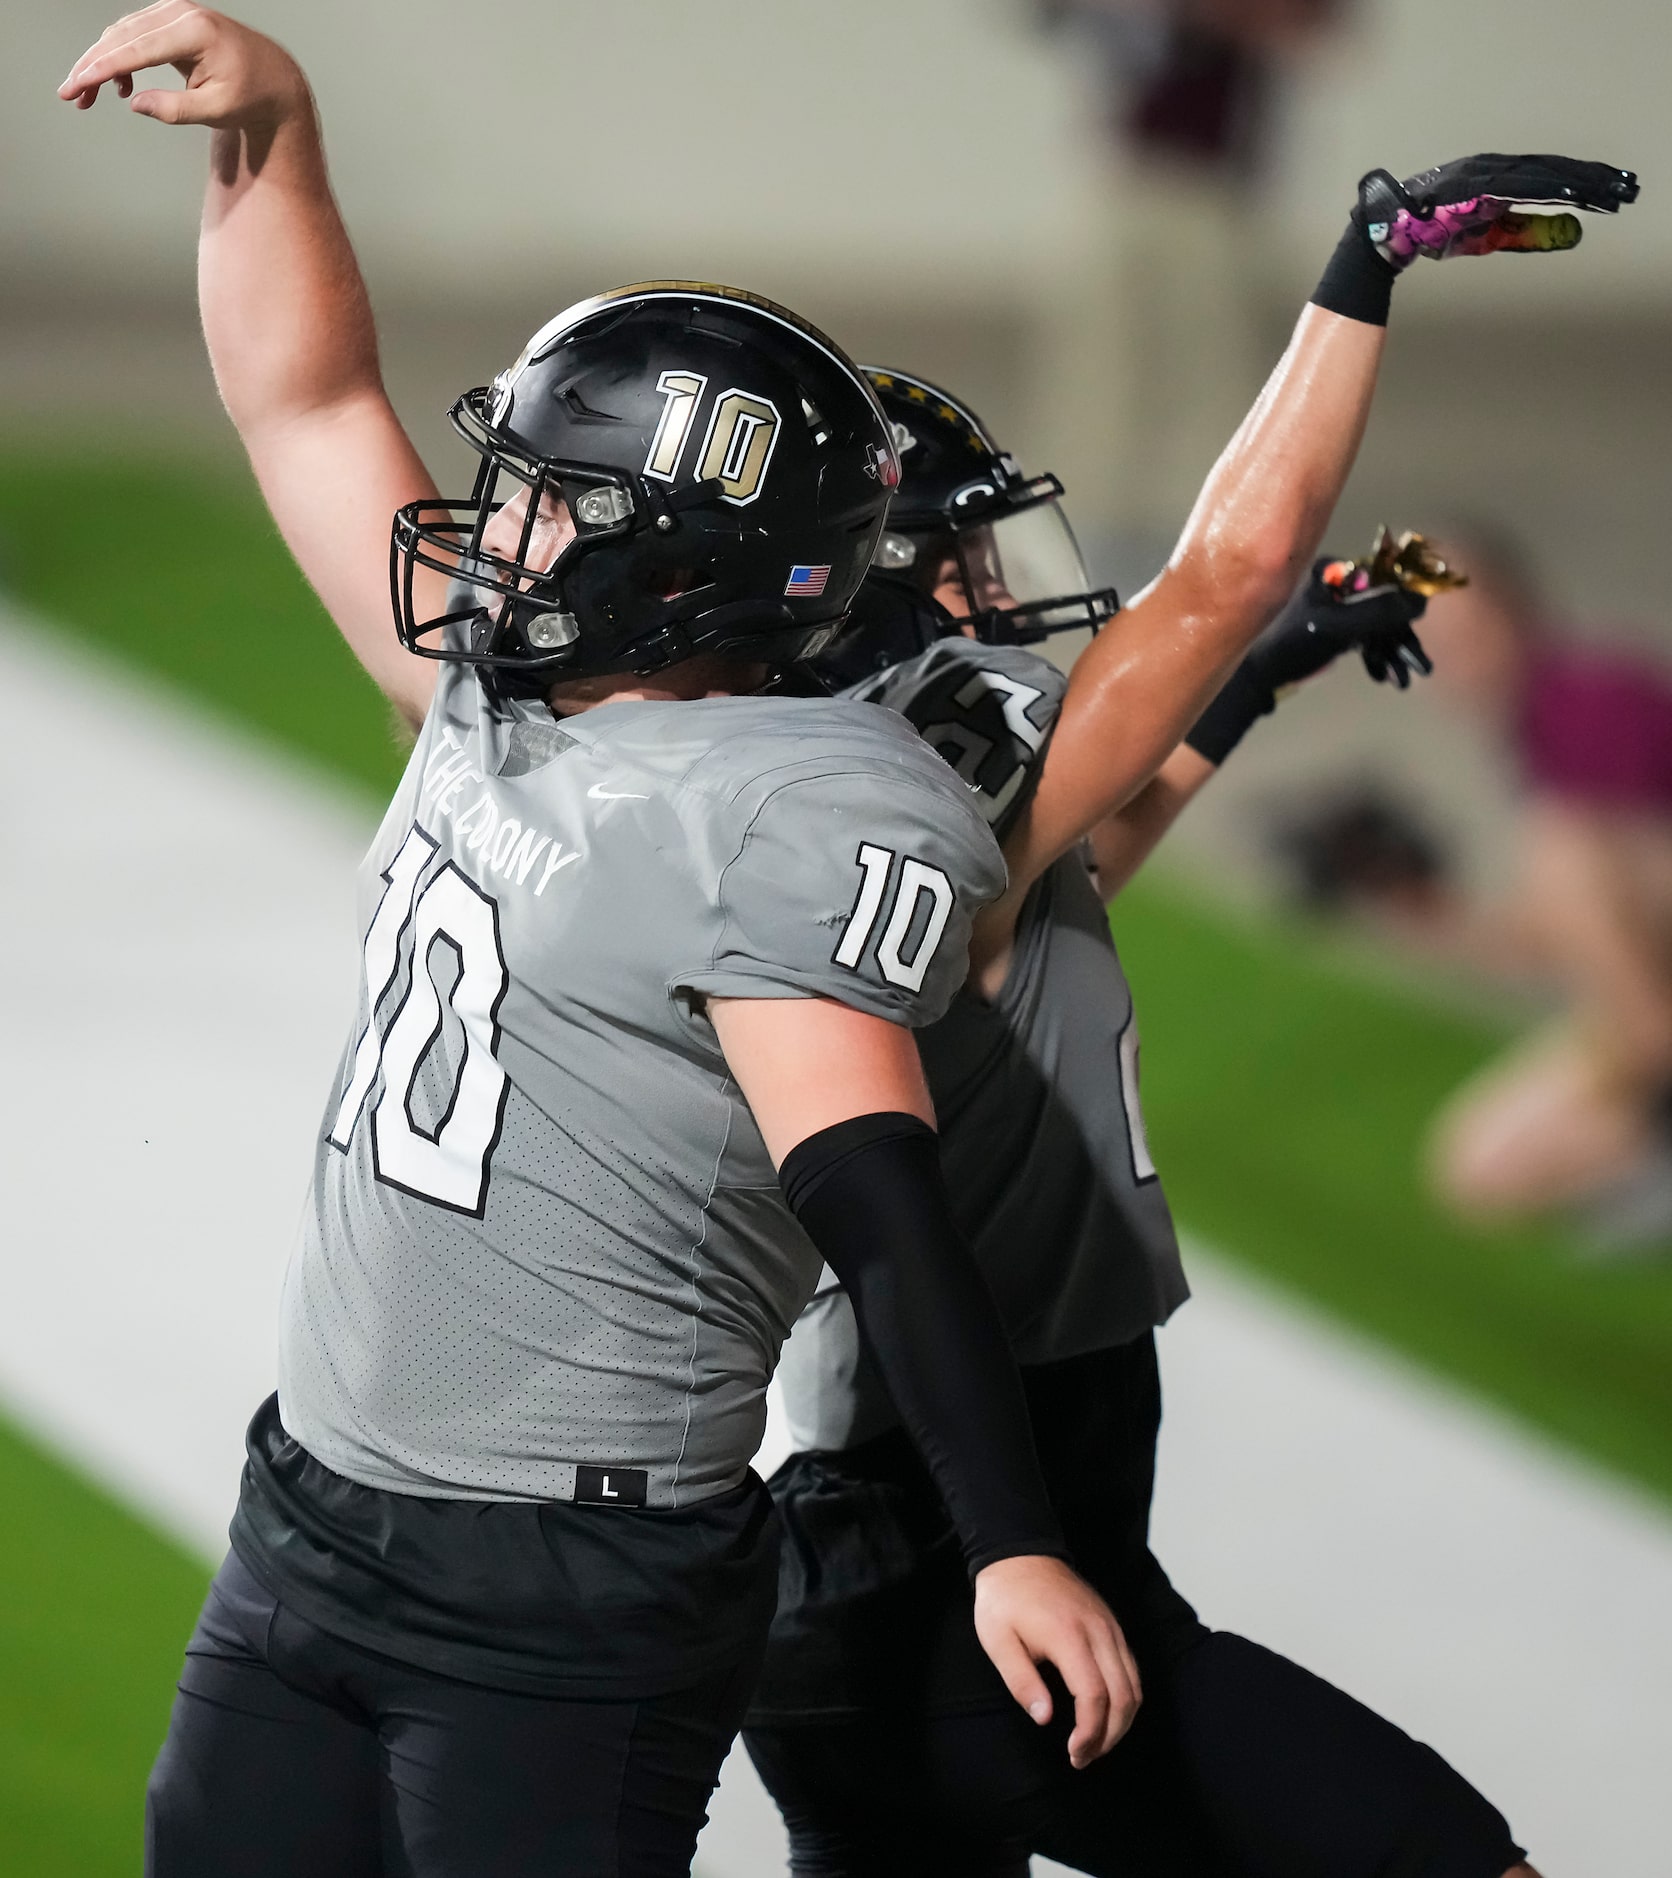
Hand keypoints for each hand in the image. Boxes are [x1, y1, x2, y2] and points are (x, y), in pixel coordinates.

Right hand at [58, 3, 307, 132]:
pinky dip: (121, 57)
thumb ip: (174, 109)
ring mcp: (175, 10)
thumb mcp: (216, 111)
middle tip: (71, 95)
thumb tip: (134, 104)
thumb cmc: (250, 96)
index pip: (135, 49)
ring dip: (102, 63)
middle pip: (122, 36)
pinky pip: (135, 33)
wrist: (274, 77)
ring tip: (88, 98)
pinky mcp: (172, 17)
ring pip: (123, 33)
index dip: (100, 69)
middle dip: (92, 67)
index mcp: (195, 33)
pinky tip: (121, 87)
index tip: (76, 86)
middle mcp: (182, 13)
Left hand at [972, 1554, 1141, 1768]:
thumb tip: (1045, 1719)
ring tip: (1096, 1742)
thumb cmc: (1004, 1599)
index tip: (1075, 1753)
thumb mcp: (997, 1640)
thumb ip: (1022, 1681)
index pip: (1094, 1696)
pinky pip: (1131, 1668)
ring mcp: (1109, 1626)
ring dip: (1122, 1721)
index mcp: (1068, 1636)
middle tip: (1084, 1757)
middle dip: (1110, 1736)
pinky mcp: (1112, 1624)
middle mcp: (1098, 1632)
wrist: (1020, 1553)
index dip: (1090, 1732)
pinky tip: (1106, 1712)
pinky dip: (1126, 1697)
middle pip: (1124, 1696)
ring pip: (1134, 1684)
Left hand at [1251, 559, 1431, 694]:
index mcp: (1334, 571)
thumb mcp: (1334, 625)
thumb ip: (1376, 611)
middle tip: (1421, 667)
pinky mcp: (1340, 631)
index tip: (1420, 625)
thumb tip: (1420, 601)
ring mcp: (1341, 608)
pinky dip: (1379, 657)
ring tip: (1408, 678)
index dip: (1406, 600)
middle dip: (1402, 636)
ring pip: (1379, 625)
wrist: (1262, 676)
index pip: (1384, 577)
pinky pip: (1368, 639)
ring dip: (1394, 651)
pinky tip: (1389, 678)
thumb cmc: (1292, 643)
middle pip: (1385, 603)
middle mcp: (1340, 584)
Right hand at [1356, 153, 1638, 270]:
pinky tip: (1569, 192)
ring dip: (1575, 182)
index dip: (1581, 182)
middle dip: (1589, 178)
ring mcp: (1482, 173)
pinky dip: (1543, 188)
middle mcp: (1493, 166)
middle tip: (1624, 186)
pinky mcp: (1472, 185)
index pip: (1547, 176)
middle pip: (1551, 170)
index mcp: (1497, 174)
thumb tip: (1569, 235)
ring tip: (1606, 190)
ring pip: (1539, 175)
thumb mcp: (1489, 235)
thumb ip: (1527, 232)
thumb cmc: (1433, 231)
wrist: (1386, 232)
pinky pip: (1515, 185)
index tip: (1610, 189)